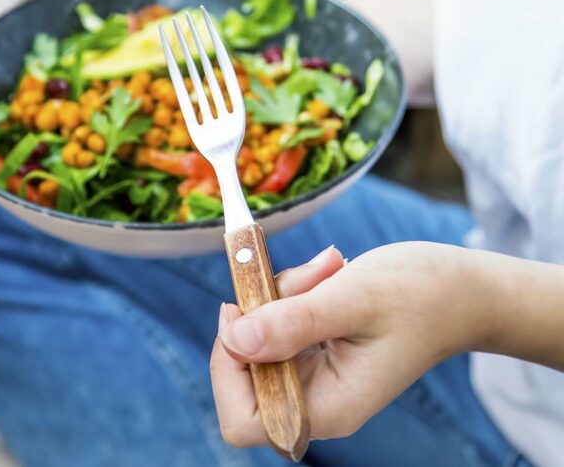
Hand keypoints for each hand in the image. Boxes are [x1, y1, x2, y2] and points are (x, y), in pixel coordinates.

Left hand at [210, 241, 490, 445]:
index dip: (228, 371)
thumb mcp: (355, 299)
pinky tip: (327, 273)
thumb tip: (236, 339)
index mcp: (329, 409)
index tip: (246, 314)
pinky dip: (290, 291)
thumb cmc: (423, 297)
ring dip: (278, 295)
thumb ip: (295, 321)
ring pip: (255, 338)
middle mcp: (316, 402)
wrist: (462, 291)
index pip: (244, 420)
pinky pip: (274, 321)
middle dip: (259, 315)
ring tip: (327, 270)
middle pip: (242, 373)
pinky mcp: (312, 351)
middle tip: (295, 278)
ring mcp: (313, 377)